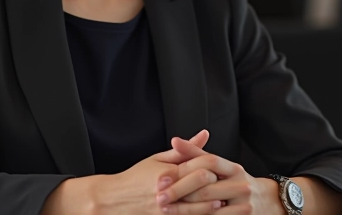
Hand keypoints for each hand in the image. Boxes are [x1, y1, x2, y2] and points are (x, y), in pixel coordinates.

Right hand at [87, 130, 213, 214]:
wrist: (113, 200)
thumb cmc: (136, 177)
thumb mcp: (157, 159)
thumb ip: (184, 149)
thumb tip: (205, 134)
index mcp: (166, 173)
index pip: (197, 168)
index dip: (213, 168)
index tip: (223, 168)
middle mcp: (166, 191)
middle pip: (199, 188)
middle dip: (215, 187)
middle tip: (228, 185)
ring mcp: (164, 210)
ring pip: (195, 209)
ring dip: (211, 205)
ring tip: (223, 201)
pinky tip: (208, 214)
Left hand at [157, 138, 280, 214]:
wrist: (269, 203)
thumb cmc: (238, 183)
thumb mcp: (224, 168)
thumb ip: (198, 155)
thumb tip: (174, 140)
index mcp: (235, 169)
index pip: (210, 163)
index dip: (185, 168)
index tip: (162, 178)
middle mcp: (242, 186)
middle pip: (206, 189)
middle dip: (180, 194)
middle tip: (159, 198)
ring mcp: (244, 206)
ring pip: (210, 209)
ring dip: (186, 211)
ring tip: (167, 211)